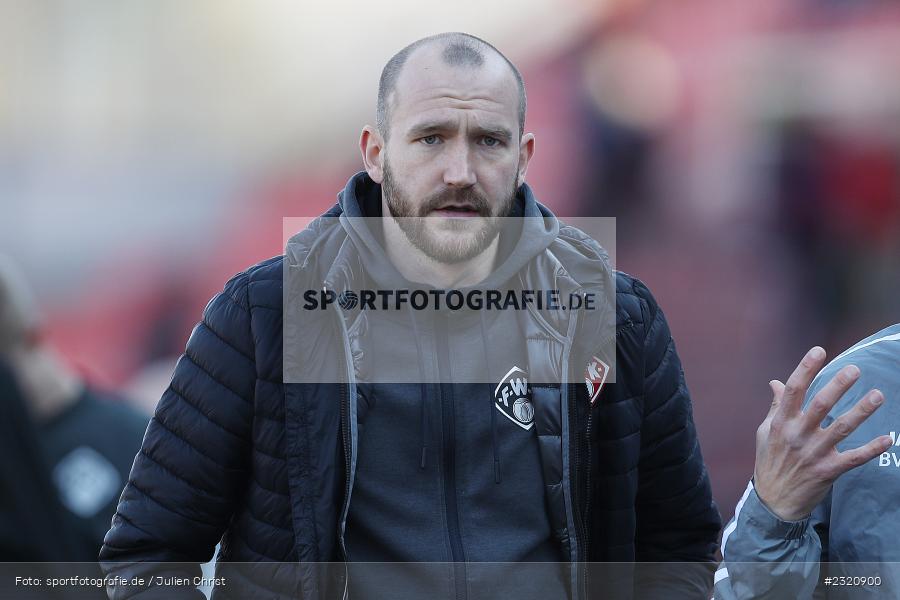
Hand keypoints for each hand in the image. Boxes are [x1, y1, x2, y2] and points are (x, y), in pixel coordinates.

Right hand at [753, 346, 891, 520]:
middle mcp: (797, 435)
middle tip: (854, 370)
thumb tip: (776, 383)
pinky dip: (870, 449)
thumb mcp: (765, 432)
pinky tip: (887, 439)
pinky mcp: (828, 471)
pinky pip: (854, 458)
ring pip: (841, 429)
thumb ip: (775, 407)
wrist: (774, 502)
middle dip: (837, 386)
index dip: (805, 369)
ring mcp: (813, 453)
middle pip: (819, 406)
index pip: (793, 391)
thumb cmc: (769, 462)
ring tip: (878, 395)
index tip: (818, 351)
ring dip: (861, 411)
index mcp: (780, 423)